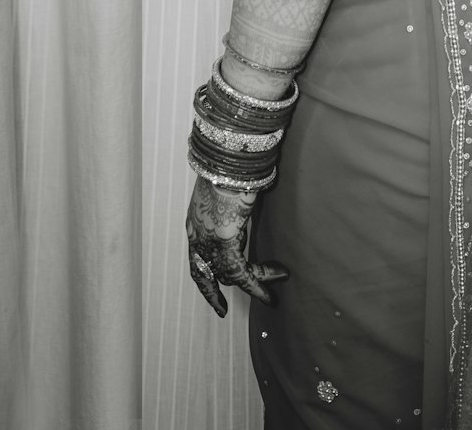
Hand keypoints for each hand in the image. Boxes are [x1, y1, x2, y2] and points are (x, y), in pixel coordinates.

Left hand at [186, 176, 287, 317]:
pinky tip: (270, 292)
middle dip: (218, 291)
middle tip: (223, 311)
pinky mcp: (224, 242)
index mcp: (196, 221)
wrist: (227, 160)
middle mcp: (198, 235)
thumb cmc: (230, 165)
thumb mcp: (229, 187)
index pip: (196, 258)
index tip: (213, 292)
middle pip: (209, 271)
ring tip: (275, 285)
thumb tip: (252, 194)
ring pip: (229, 275)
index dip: (205, 278)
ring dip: (254, 282)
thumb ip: (236, 199)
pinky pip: (241, 273)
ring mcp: (209, 240)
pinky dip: (257, 284)